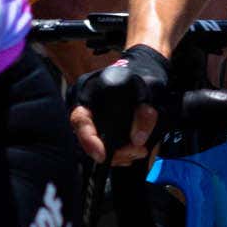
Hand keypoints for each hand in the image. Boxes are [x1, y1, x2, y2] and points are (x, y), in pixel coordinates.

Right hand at [75, 44, 170, 164]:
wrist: (144, 71)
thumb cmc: (140, 77)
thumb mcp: (146, 90)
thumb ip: (144, 114)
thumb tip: (138, 140)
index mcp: (90, 95)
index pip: (80, 120)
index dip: (88, 140)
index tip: (102, 155)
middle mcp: (89, 112)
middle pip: (91, 141)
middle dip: (115, 153)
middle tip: (138, 151)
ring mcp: (97, 123)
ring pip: (101, 148)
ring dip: (121, 155)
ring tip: (141, 151)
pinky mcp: (107, 131)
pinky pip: (110, 149)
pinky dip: (123, 154)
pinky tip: (137, 150)